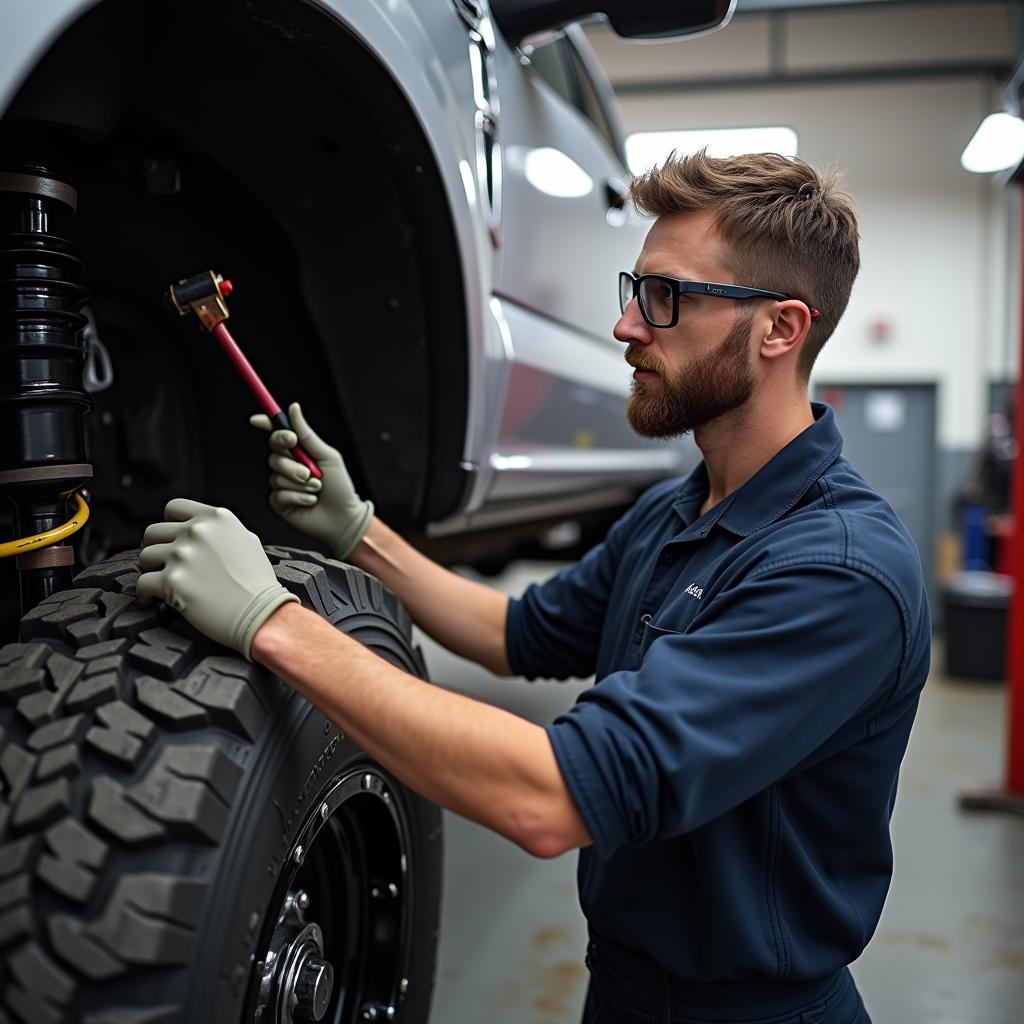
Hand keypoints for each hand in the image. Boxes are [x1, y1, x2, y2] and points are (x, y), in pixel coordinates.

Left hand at [137, 498, 298, 660]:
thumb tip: (199, 530)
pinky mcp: (172, 582)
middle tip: (163, 564)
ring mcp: (183, 555)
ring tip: (162, 582)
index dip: (169, 523)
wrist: (261, 613)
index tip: (170, 538)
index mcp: (216, 518)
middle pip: (153, 532)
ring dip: (152, 570)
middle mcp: (198, 531)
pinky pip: (142, 583)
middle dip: (156, 548)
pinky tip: (153, 599)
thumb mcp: (247, 540)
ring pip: (145, 556)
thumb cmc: (257, 582)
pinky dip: (145, 593)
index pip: (174, 507)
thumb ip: (220, 531)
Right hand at [250, 402, 373, 560]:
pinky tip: (311, 501)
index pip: (276, 435)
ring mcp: (282, 484)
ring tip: (316, 489)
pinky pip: (279, 494)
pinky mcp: (279, 502)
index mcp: (299, 452)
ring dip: (300, 484)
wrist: (344, 517)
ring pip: (277, 475)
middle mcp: (287, 466)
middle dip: (292, 464)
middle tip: (309, 472)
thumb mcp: (327, 456)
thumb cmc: (340, 487)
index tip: (259, 420)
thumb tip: (293, 407)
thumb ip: (307, 434)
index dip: (266, 425)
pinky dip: (299, 497)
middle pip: (274, 454)